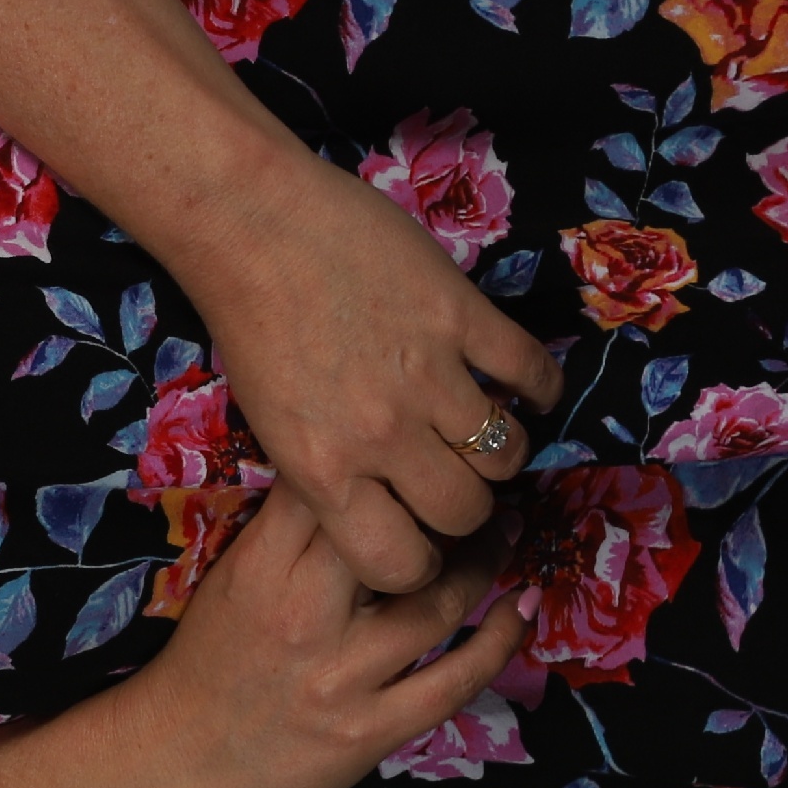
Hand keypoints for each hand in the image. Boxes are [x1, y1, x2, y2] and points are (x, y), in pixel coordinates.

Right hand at [96, 490, 527, 787]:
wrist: (173, 761)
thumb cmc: (204, 667)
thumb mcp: (229, 585)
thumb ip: (286, 540)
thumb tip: (364, 490)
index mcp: (257, 571)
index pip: (331, 494)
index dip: (381, 467)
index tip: (412, 458)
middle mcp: (301, 617)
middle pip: (396, 540)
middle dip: (447, 510)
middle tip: (475, 493)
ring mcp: (341, 677)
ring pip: (438, 603)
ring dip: (484, 564)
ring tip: (503, 537)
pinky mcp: (371, 730)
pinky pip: (455, 680)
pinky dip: (498, 642)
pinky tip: (519, 611)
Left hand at [178, 148, 563, 593]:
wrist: (250, 223)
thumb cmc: (247, 320)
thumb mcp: (270, 420)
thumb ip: (327, 468)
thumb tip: (384, 502)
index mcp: (319, 469)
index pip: (397, 565)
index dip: (419, 562)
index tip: (420, 537)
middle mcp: (378, 435)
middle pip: (463, 512)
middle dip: (466, 506)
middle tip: (457, 478)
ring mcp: (426, 375)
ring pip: (506, 454)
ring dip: (501, 449)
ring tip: (482, 428)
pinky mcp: (462, 316)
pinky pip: (533, 375)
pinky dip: (539, 388)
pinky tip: (526, 387)